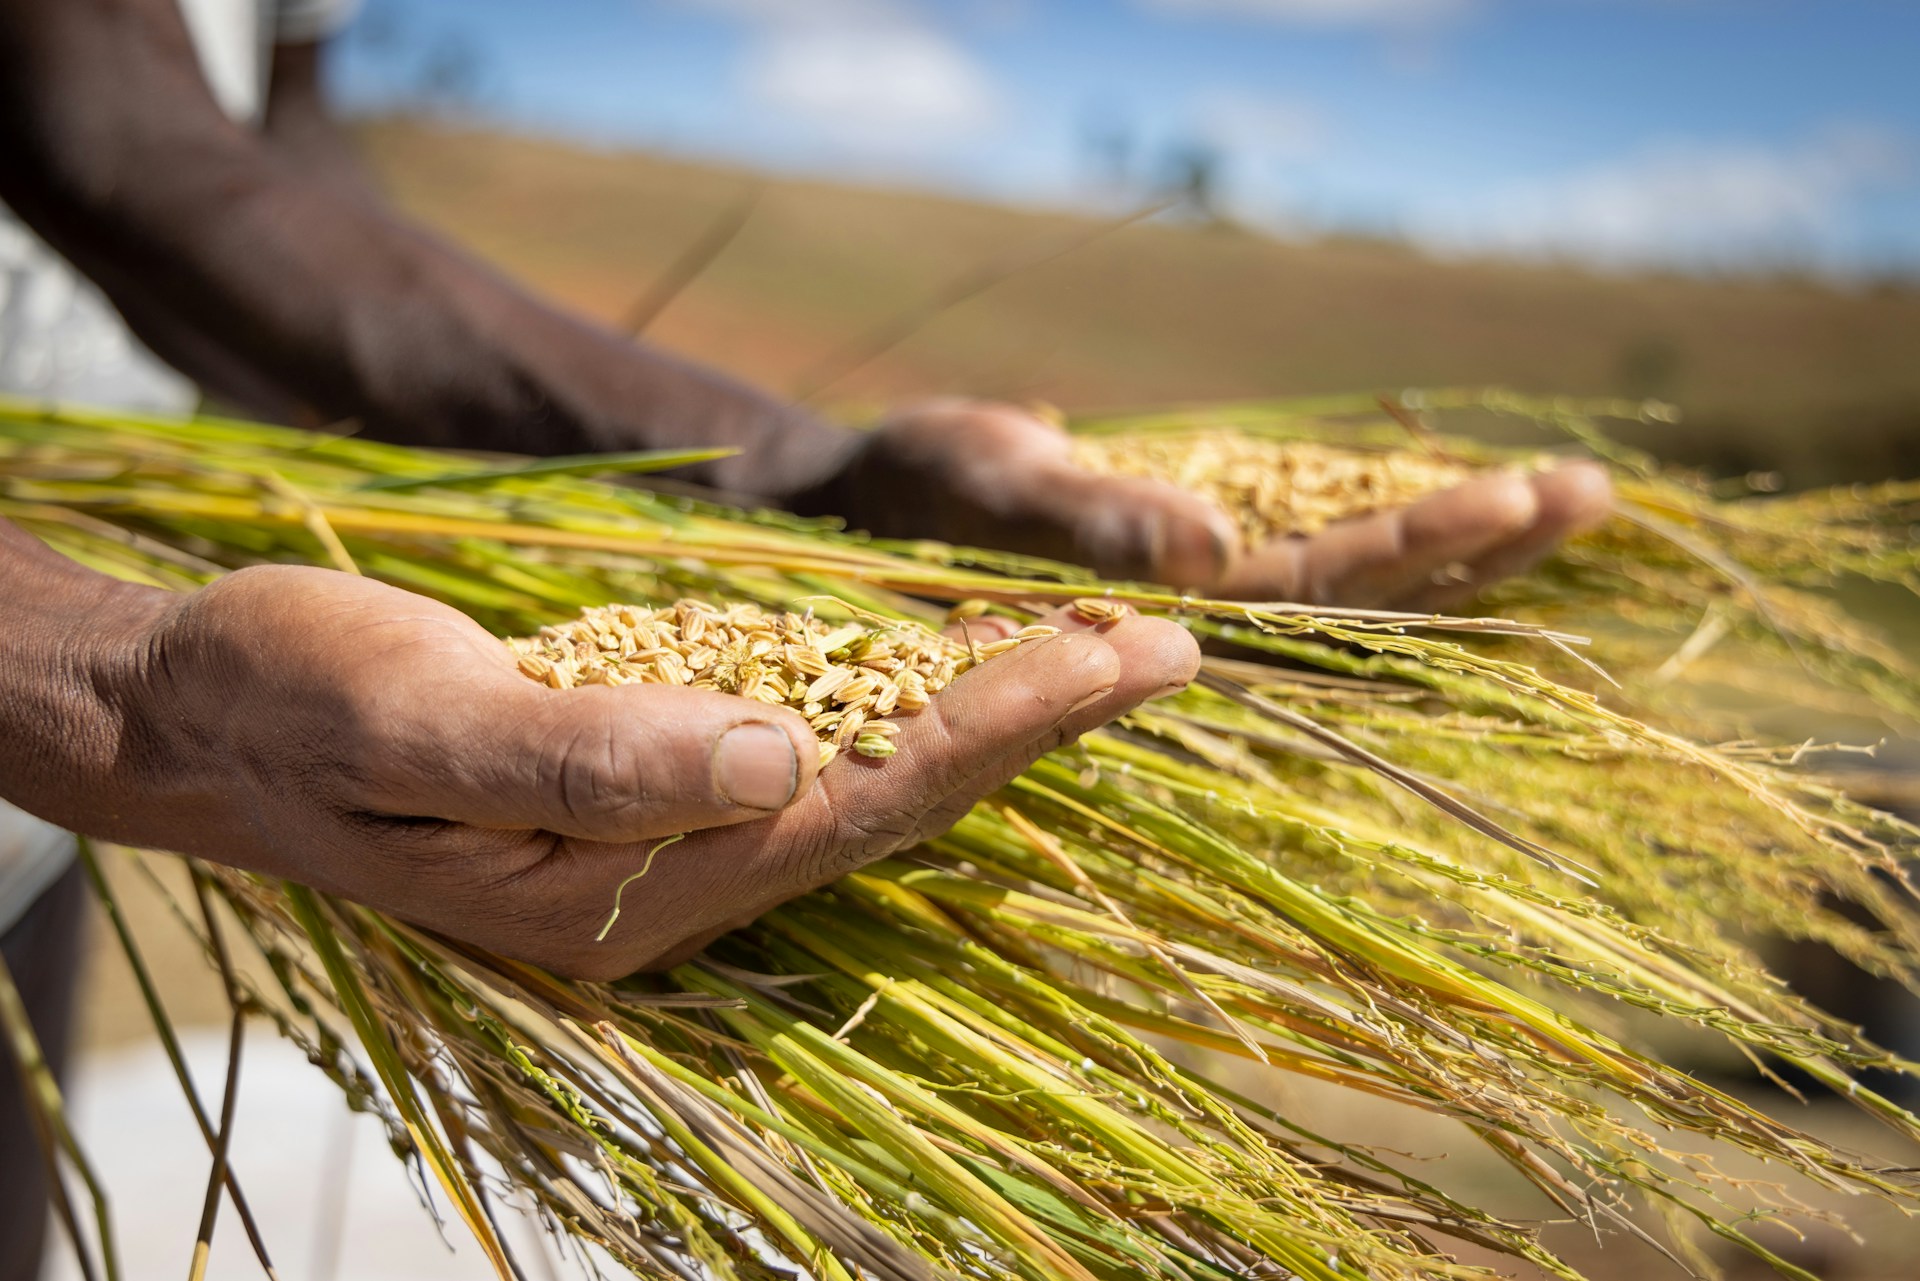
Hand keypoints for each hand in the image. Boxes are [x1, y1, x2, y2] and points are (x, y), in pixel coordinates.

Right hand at [41, 566, 1195, 979]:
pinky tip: (962, 660)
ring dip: (989, 708)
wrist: (212, 708)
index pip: (861, 799)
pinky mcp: (652, 774)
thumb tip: (772, 753)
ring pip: (868, 769)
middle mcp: (672, 870)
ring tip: (1108, 648)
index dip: (1000, 725)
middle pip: (895, 793)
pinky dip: (901, 695)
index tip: (1121, 656)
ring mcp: (667, 829)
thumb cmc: (296, 704)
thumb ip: (585, 755)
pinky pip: (813, 739)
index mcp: (629, 881)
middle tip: (1170, 643)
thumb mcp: (413, 721)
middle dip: (1034, 718)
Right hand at [830, 400, 1612, 610]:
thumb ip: (1086, 521)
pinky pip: (1315, 555)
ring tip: (1570, 493)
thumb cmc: (904, 490)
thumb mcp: (982, 484)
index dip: (1422, 549)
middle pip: (1364, 603)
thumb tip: (1208, 551)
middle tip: (1592, 490)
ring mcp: (1199, 598)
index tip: (1523, 495)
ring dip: (1458, 548)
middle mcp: (1196, 624)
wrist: (859, 508)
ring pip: (1353, 588)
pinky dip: (1392, 528)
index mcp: (1158, 616)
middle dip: (1475, 549)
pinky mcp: (1190, 562)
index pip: (1318, 595)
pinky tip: (1460, 503)